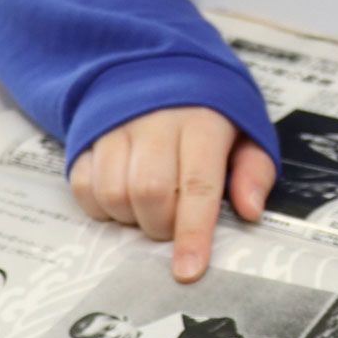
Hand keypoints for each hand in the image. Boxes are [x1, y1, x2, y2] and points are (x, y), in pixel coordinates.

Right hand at [67, 106, 275, 281]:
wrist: (157, 66)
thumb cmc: (207, 112)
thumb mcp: (247, 132)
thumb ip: (254, 171)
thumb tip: (250, 211)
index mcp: (202, 121)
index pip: (198, 184)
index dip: (193, 232)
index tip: (189, 270)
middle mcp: (156, 121)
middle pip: (150, 193)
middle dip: (162, 226)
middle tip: (173, 222)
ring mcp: (117, 128)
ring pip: (113, 193)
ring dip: (131, 217)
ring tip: (150, 206)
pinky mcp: (88, 138)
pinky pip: (83, 187)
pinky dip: (101, 207)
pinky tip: (124, 196)